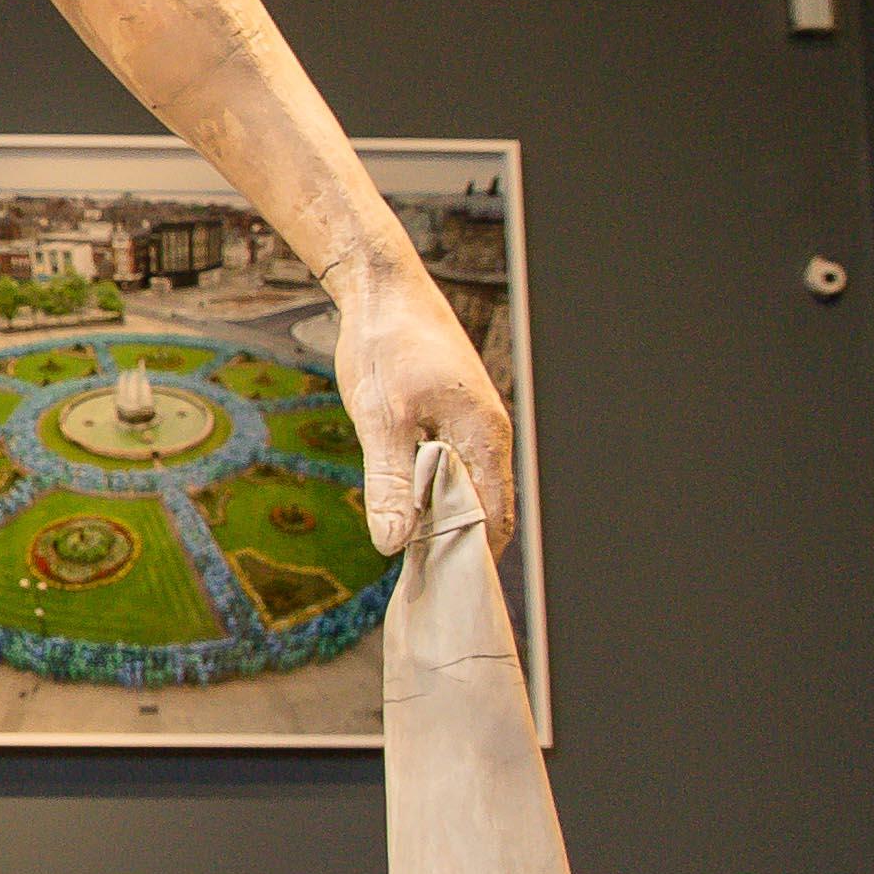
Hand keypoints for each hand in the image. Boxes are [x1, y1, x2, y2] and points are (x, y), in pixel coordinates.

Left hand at [333, 279, 512, 555]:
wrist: (382, 289)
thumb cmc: (384, 345)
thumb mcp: (378, 419)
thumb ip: (390, 482)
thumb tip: (394, 542)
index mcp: (484, 436)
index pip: (494, 517)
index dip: (470, 556)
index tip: (439, 583)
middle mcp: (489, 431)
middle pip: (485, 506)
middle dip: (455, 541)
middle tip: (418, 575)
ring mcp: (474, 421)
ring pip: (467, 485)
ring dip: (442, 516)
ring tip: (408, 547)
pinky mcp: (454, 413)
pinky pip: (454, 464)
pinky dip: (434, 489)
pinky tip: (405, 503)